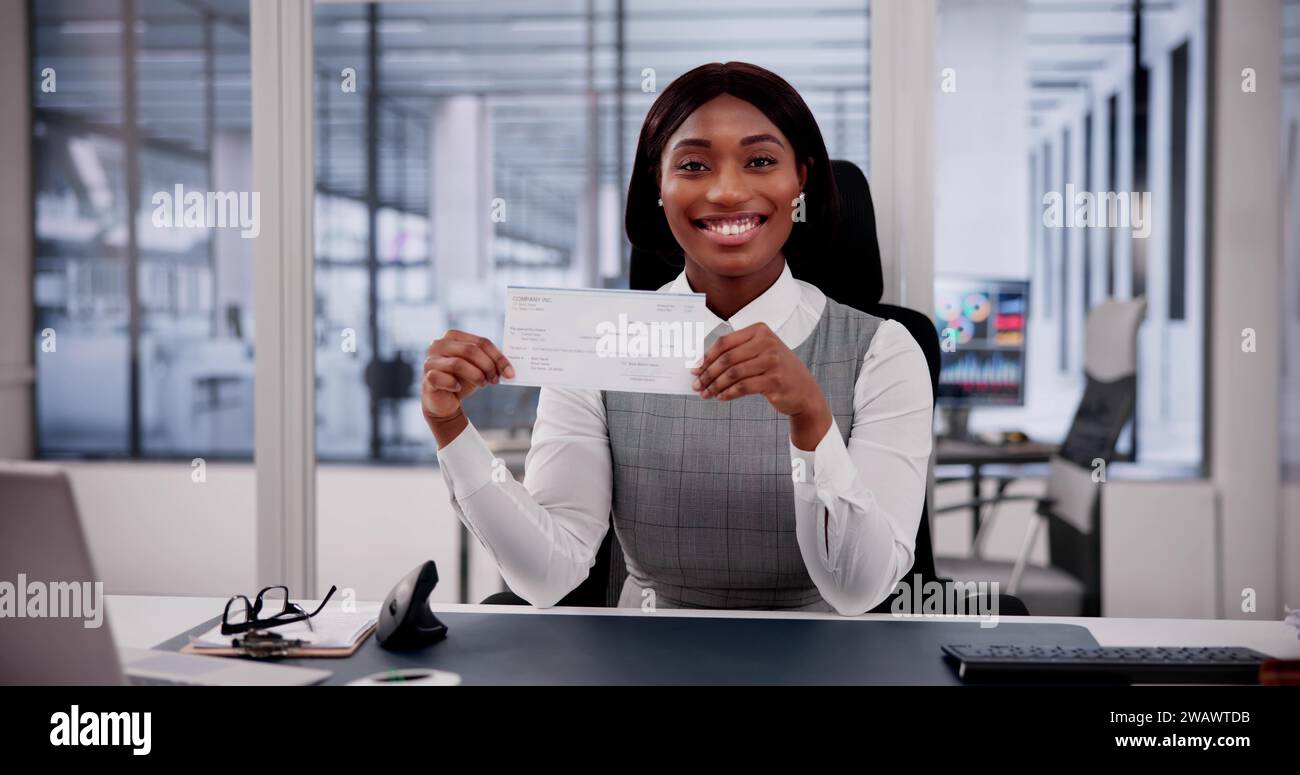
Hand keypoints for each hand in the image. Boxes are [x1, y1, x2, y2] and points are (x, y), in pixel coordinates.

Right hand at [421, 330, 513, 435]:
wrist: (444, 401)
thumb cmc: (462, 379)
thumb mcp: (478, 367)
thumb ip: (490, 361)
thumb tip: (509, 368)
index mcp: (453, 336)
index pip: (481, 342)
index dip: (498, 357)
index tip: (510, 373)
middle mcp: (439, 344)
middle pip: (470, 350)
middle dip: (488, 366)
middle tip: (495, 380)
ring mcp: (431, 360)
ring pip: (458, 364)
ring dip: (476, 376)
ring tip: (483, 384)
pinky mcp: (427, 377)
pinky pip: (443, 378)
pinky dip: (455, 384)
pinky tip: (458, 388)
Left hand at [690, 322, 830, 448]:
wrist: (804, 389)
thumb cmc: (775, 369)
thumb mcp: (759, 352)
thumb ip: (735, 353)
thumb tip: (701, 365)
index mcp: (760, 331)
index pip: (724, 342)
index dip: (706, 357)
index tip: (695, 369)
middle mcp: (767, 343)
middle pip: (727, 358)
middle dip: (708, 373)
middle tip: (697, 385)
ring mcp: (772, 362)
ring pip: (733, 374)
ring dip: (716, 386)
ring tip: (707, 394)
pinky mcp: (774, 381)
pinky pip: (743, 387)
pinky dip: (728, 393)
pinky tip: (721, 397)